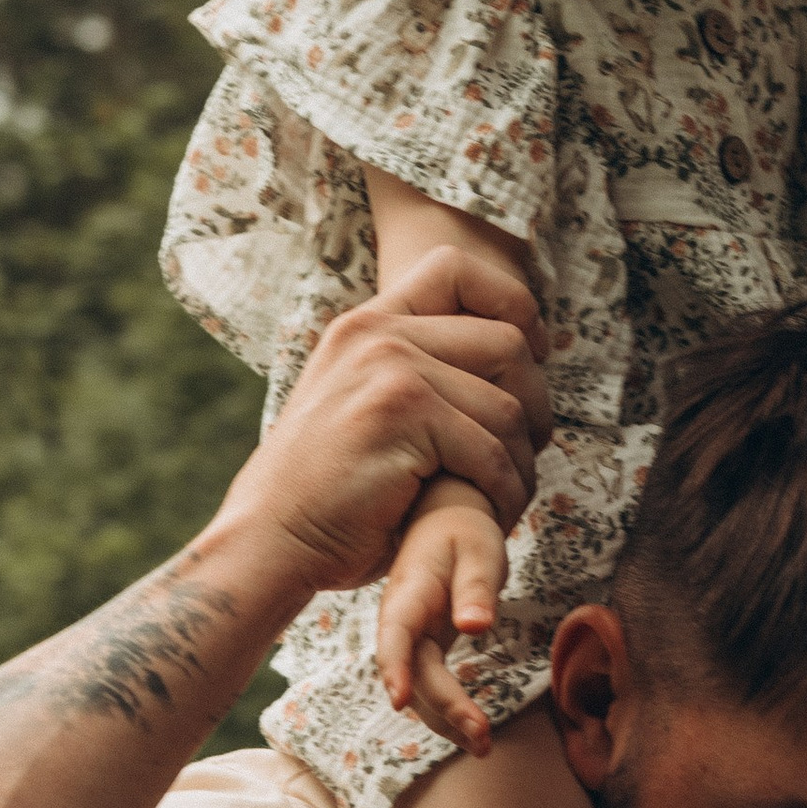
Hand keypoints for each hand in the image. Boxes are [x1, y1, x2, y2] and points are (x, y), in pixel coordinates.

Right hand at [227, 249, 552, 604]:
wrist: (270, 539)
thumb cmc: (329, 491)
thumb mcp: (363, 404)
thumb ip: (417, 372)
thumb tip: (518, 357)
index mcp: (366, 324)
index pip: (456, 268)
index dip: (512, 304)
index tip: (531, 353)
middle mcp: (376, 334)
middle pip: (506, 341)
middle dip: (536, 403)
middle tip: (525, 450)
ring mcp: (388, 370)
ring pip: (508, 406)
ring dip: (521, 462)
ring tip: (506, 494)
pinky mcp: (401, 416)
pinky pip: (491, 451)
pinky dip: (505, 491)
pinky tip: (492, 514)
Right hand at [376, 479, 507, 755]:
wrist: (447, 518)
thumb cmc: (465, 531)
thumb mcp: (479, 549)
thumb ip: (476, 587)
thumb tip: (475, 626)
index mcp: (409, 593)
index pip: (395, 633)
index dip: (394, 667)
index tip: (400, 699)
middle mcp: (402, 621)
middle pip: (415, 673)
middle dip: (444, 708)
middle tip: (483, 738)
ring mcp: (410, 638)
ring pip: (421, 688)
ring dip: (447, 720)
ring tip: (484, 748)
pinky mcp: (424, 647)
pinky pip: (431, 685)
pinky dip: (449, 711)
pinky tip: (473, 733)